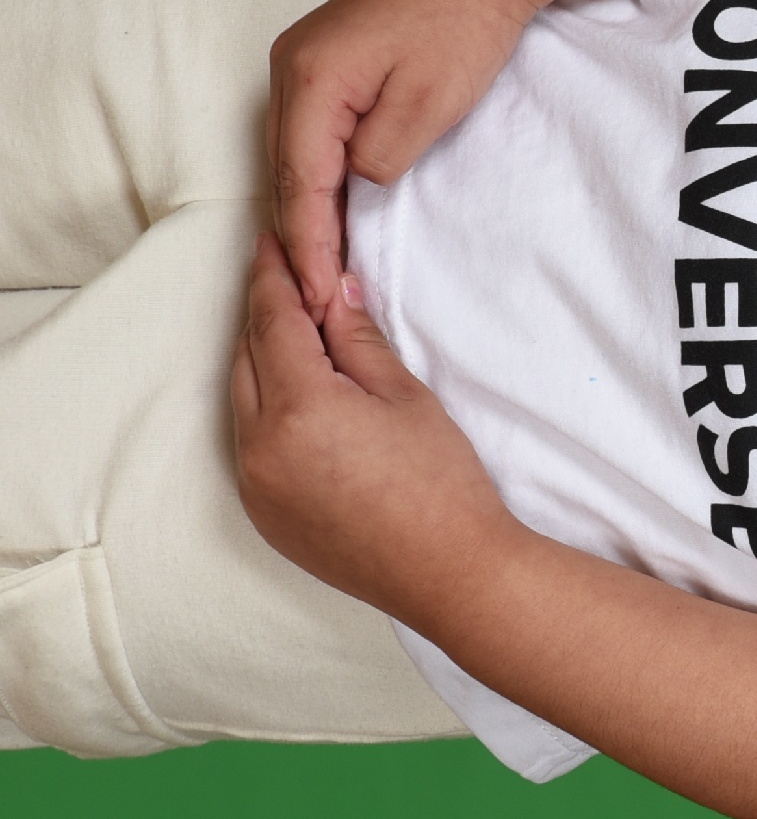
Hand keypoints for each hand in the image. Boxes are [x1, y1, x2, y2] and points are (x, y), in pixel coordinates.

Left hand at [230, 237, 522, 626]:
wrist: (450, 574)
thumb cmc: (442, 485)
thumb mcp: (408, 398)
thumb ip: (358, 340)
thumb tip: (333, 292)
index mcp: (299, 407)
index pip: (273, 322)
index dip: (272, 278)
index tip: (270, 244)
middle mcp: (260, 445)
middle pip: (247, 357)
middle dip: (263, 316)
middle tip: (282, 279)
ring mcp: (255, 483)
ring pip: (242, 401)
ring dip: (262, 363)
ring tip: (292, 336)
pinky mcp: (262, 512)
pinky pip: (249, 444)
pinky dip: (264, 411)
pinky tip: (297, 402)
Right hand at [266, 0, 528, 317]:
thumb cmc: (464, 23)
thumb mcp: (428, 105)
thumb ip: (380, 156)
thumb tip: (354, 184)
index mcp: (311, 80)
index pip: (300, 183)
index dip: (310, 246)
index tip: (319, 297)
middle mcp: (290, 68)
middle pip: (286, 170)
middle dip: (301, 236)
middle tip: (317, 300)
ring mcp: (302, 60)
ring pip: (294, 152)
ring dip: (307, 207)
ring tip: (322, 269)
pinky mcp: (325, 58)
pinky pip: (310, 130)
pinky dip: (318, 172)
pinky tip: (332, 206)